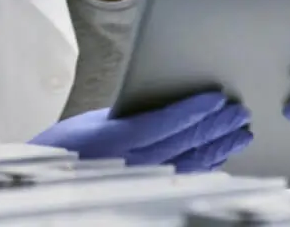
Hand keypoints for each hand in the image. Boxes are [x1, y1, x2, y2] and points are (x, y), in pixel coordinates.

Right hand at [29, 91, 251, 172]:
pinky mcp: (148, 193)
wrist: (49, 182)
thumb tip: (163, 103)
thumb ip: (128, 114)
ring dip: (219, 147)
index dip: (196, 110)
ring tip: (240, 134)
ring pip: (193, 163)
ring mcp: (144, 182)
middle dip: (216, 127)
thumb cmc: (65, 147)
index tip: (217, 97)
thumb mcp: (91, 120)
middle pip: (186, 143)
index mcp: (117, 139)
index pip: (168, 122)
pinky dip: (206, 166)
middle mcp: (135, 164)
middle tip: (240, 113)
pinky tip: (219, 158)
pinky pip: (185, 179)